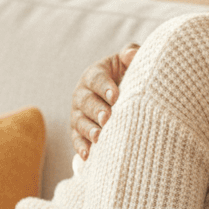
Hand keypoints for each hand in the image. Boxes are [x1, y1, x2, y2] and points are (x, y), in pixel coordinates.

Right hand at [71, 43, 138, 158]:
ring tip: (99, 137)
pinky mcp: (79, 130)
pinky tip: (87, 155)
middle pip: (86, 101)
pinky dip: (81, 147)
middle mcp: (83, 93)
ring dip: (88, 129)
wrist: (125, 94)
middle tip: (108, 118)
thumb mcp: (129, 63)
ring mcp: (79, 113)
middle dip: (97, 110)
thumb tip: (131, 54)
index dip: (105, 87)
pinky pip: (77, 139)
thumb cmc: (129, 75)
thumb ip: (130, 54)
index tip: (116, 96)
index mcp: (95, 74)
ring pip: (80, 121)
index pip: (96, 79)